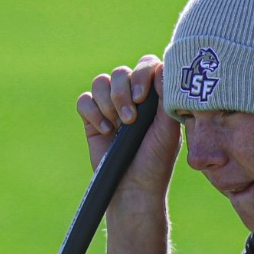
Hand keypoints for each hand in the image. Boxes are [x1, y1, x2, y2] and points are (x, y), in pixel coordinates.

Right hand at [77, 56, 182, 213]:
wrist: (133, 186)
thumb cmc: (156, 160)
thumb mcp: (168, 129)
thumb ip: (166, 97)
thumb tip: (162, 67)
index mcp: (154, 97)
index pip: (146, 66)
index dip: (141, 75)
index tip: (141, 98)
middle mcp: (132, 98)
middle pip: (121, 72)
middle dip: (122, 93)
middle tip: (130, 120)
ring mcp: (111, 107)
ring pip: (101, 82)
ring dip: (108, 103)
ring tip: (118, 126)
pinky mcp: (92, 119)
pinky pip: (84, 100)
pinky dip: (92, 113)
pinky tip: (105, 131)